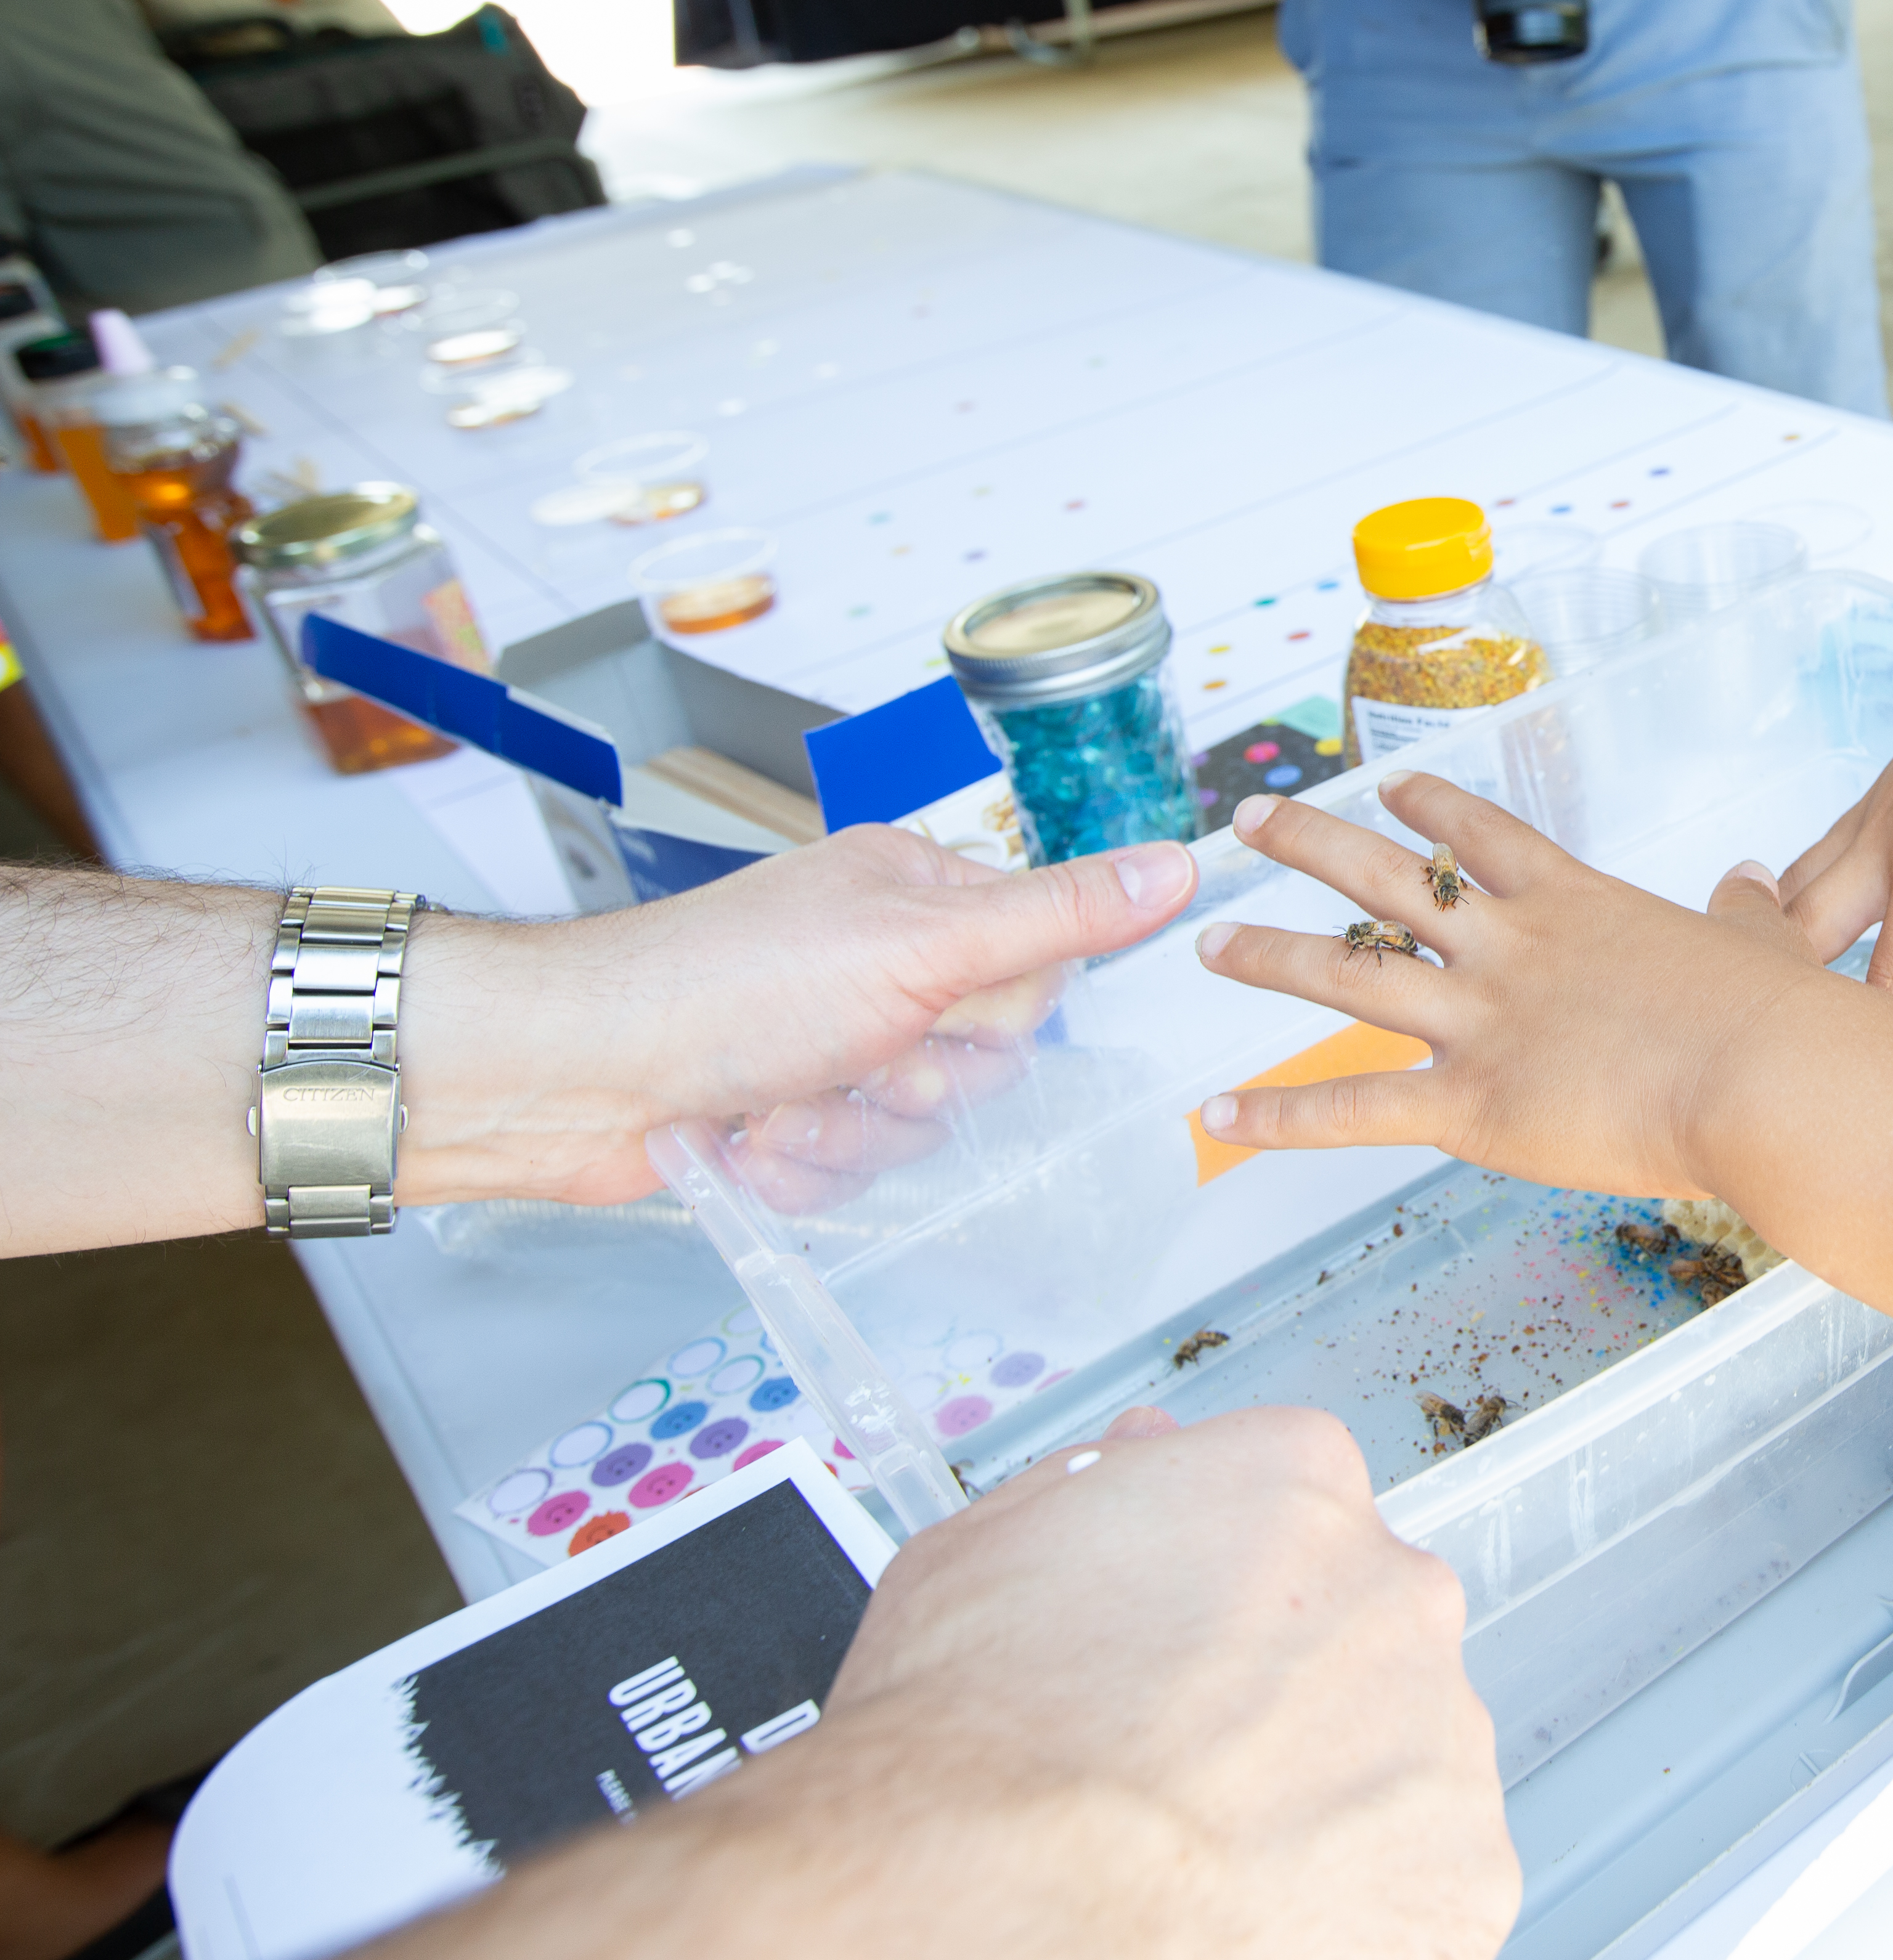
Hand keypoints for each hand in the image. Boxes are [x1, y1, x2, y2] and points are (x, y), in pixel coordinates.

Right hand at [381, 1405, 1517, 1959]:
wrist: (979, 1895)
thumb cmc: (950, 1735)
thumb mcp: (979, 1553)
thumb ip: (1071, 1513)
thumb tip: (1090, 1500)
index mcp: (1280, 1485)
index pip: (1278, 1494)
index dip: (1205, 1570)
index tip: (1173, 1630)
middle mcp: (1387, 1589)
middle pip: (1345, 1627)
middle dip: (1267, 1686)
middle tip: (1156, 1770)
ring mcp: (1424, 1736)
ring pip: (1382, 1757)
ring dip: (1305, 1802)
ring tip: (1174, 1866)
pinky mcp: (1450, 1872)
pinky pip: (1407, 1876)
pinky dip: (1335, 1900)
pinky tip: (1228, 1918)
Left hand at [400, 827, 1196, 1210]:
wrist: (573, 1074)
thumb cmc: (726, 984)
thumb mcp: (922, 942)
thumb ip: (1058, 915)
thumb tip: (1177, 862)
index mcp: (913, 895)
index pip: (1034, 970)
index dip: (1000, 1018)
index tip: (947, 1017)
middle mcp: (873, 963)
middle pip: (981, 1060)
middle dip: (920, 1090)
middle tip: (861, 1066)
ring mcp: (827, 1043)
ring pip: (917, 1128)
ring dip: (854, 1136)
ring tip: (785, 1107)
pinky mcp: (788, 1117)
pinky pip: (854, 1170)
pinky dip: (806, 1168)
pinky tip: (753, 1141)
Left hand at [1188, 776, 1892, 1201]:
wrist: (1769, 1077)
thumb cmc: (1781, 1017)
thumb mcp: (1764, 942)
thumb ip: (1745, 912)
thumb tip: (1749, 885)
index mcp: (1578, 904)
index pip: (1483, 838)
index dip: (1430, 809)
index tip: (1390, 787)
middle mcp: (1512, 948)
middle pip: (1389, 879)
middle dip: (1312, 845)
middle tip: (1252, 822)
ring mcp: (1483, 1021)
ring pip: (1350, 974)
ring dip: (1272, 955)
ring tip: (1209, 943)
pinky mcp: (1471, 1104)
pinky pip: (1354, 1107)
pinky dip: (1281, 1114)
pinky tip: (1221, 1115)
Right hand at [1774, 569, 1892, 1028]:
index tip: (1891, 1097)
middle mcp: (1883, 833)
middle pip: (1804, 937)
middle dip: (1795, 1005)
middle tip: (1792, 1071)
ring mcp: (1871, 812)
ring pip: (1792, 895)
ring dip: (1777, 952)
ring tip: (1767, 1020)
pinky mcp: (1875, 798)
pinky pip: (1814, 863)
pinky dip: (1794, 908)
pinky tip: (1798, 947)